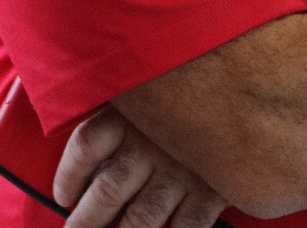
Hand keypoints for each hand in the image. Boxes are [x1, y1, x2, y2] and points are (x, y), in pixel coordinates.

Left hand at [55, 108, 227, 227]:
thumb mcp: (149, 93)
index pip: (85, 146)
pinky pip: (185, 226)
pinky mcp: (212, 189)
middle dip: (86, 220)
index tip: (62, 195)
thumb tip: (90, 150)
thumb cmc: (186, 92)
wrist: (244, 93)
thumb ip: (122, 115)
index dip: (68, 175)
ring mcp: (182, 169)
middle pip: (107, 190)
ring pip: (141, 216)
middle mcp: (151, 143)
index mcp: (130, 114)